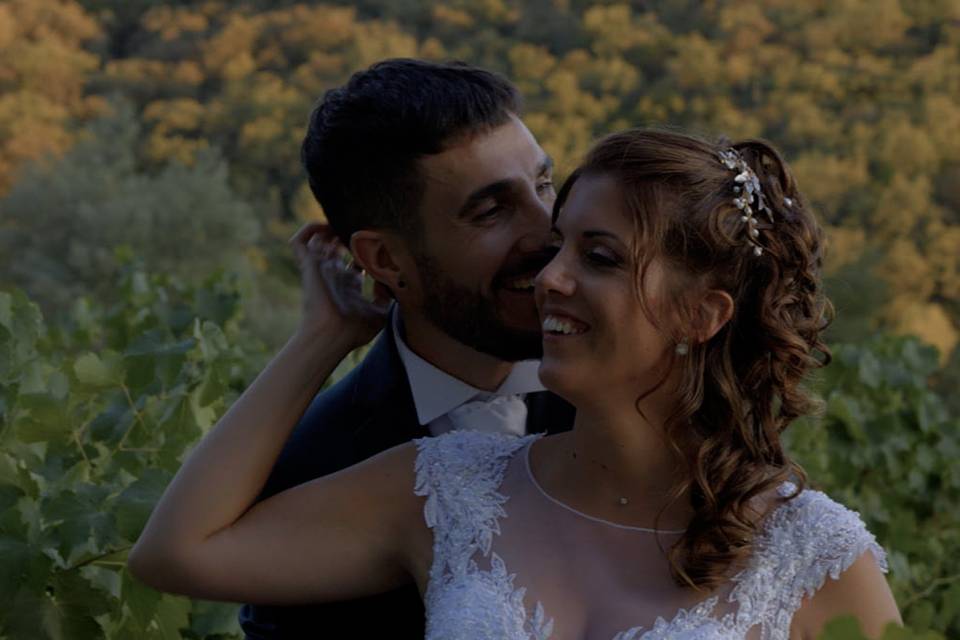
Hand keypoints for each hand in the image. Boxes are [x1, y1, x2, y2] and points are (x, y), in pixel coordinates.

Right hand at [289, 222, 390, 350]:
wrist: (332, 334)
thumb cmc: (354, 330)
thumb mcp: (379, 313)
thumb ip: (386, 296)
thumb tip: (387, 278)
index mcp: (350, 286)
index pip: (356, 261)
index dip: (367, 251)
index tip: (378, 243)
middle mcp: (334, 275)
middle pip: (337, 247)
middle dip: (349, 235)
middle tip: (362, 228)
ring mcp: (320, 270)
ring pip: (319, 240)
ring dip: (330, 228)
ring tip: (345, 223)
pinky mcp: (308, 266)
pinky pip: (300, 242)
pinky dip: (310, 229)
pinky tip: (327, 227)